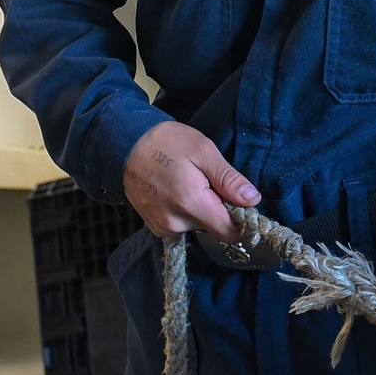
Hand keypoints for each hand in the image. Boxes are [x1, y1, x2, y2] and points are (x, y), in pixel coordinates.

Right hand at [122, 120, 260, 240]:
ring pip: (198, 225)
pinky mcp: (154, 226)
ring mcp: (163, 227)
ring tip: (189, 181)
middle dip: (218, 207)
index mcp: (191, 204)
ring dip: (201, 207)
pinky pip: (182, 224)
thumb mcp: (203, 151)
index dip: (240, 217)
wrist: (123, 144)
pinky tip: (177, 189)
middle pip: (214, 227)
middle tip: (207, 179)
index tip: (239, 199)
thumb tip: (252, 200)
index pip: (229, 232)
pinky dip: (185, 210)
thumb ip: (228, 179)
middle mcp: (176, 223)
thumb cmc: (165, 142)